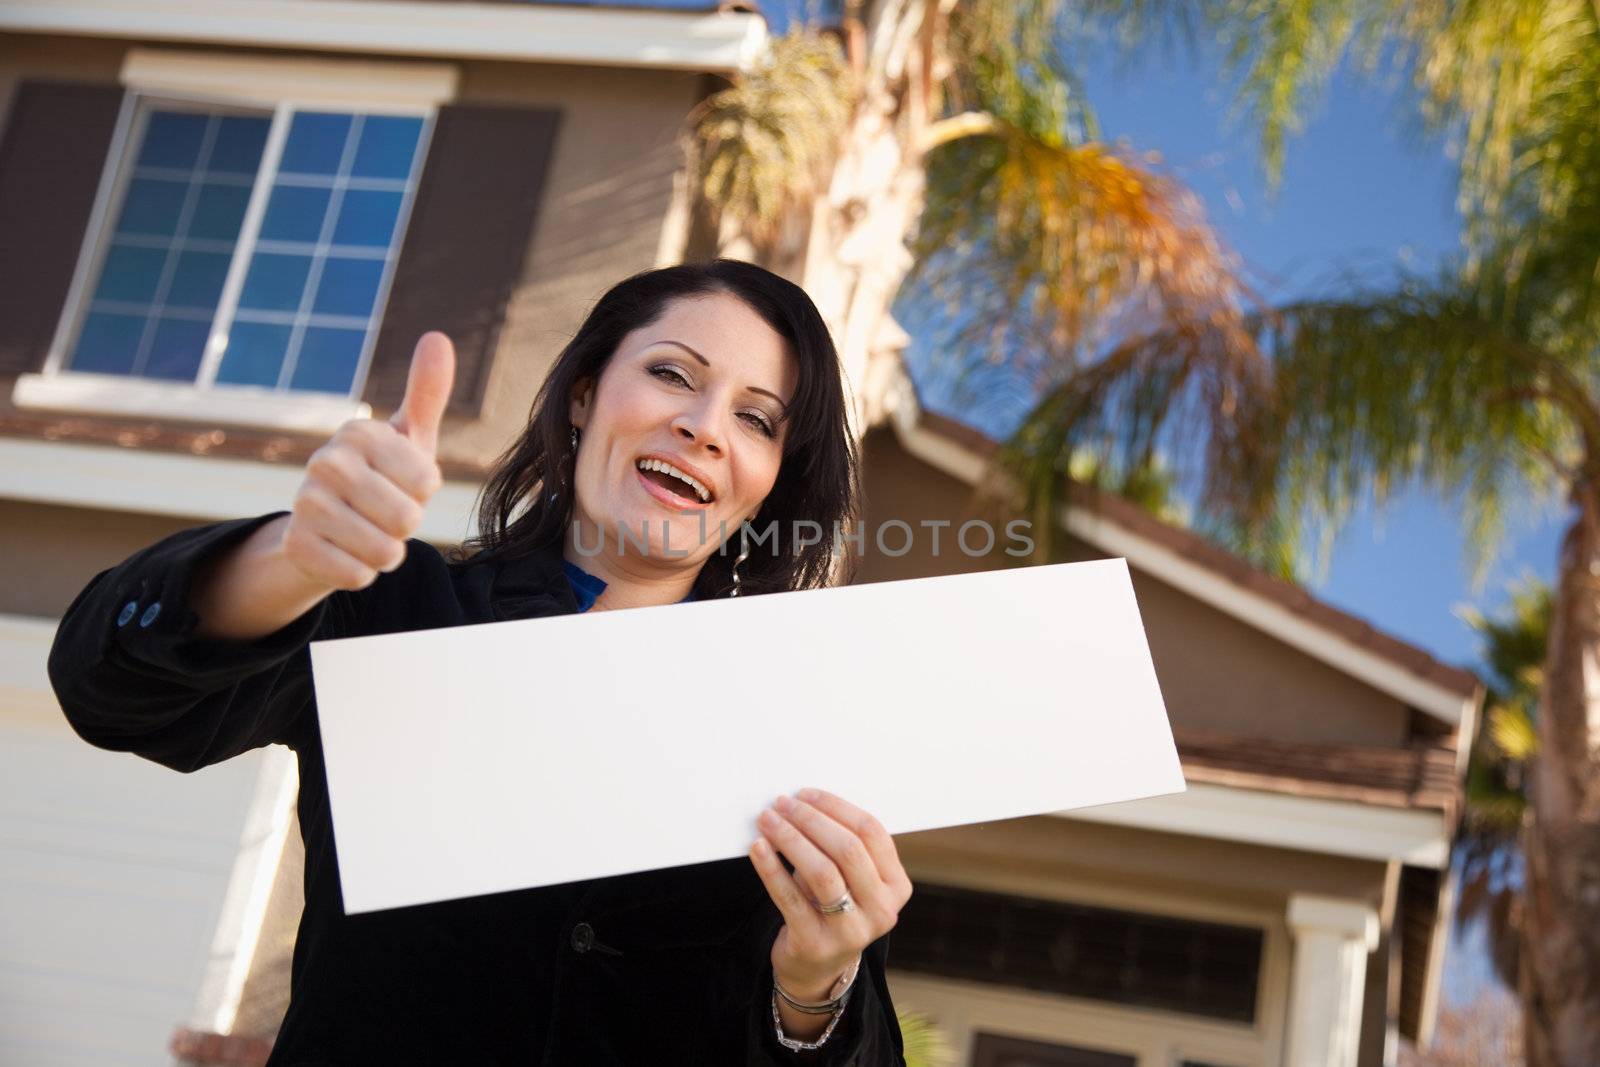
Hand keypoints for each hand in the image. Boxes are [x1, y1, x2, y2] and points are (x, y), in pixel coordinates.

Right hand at [280, 332, 454, 590]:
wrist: (325, 526)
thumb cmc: (382, 476)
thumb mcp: (409, 437)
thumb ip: (427, 392)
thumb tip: (437, 338)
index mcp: (359, 433)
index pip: (427, 482)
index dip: (423, 492)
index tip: (402, 483)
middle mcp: (326, 462)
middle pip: (407, 518)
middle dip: (405, 526)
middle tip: (384, 513)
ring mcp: (305, 504)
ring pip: (384, 552)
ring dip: (386, 553)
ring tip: (368, 533)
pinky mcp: (296, 546)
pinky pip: (357, 576)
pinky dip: (361, 573)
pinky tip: (345, 553)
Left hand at [747, 788, 913, 997]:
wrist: (816, 967)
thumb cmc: (831, 907)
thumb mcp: (851, 879)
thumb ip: (840, 845)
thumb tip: (803, 800)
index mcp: (896, 886)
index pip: (872, 833)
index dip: (836, 807)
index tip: (806, 794)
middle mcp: (881, 910)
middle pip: (849, 849)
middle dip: (811, 819)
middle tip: (783, 803)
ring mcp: (851, 931)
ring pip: (822, 872)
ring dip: (791, 838)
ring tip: (768, 820)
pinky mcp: (815, 944)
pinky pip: (790, 898)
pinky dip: (771, 868)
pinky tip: (758, 847)